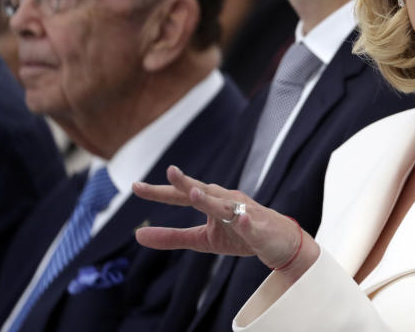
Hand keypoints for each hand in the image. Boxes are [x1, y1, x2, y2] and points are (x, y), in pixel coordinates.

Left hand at [133, 165, 313, 272]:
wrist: (279, 243)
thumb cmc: (240, 236)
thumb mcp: (202, 239)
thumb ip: (171, 236)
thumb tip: (137, 235)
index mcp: (212, 202)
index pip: (182, 195)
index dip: (160, 191)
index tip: (135, 187)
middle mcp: (227, 201)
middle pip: (204, 191)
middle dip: (187, 183)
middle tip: (170, 171)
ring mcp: (244, 213)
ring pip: (225, 205)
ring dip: (211, 200)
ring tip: (194, 193)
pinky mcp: (259, 229)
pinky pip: (251, 225)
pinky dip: (245, 222)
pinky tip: (239, 220)